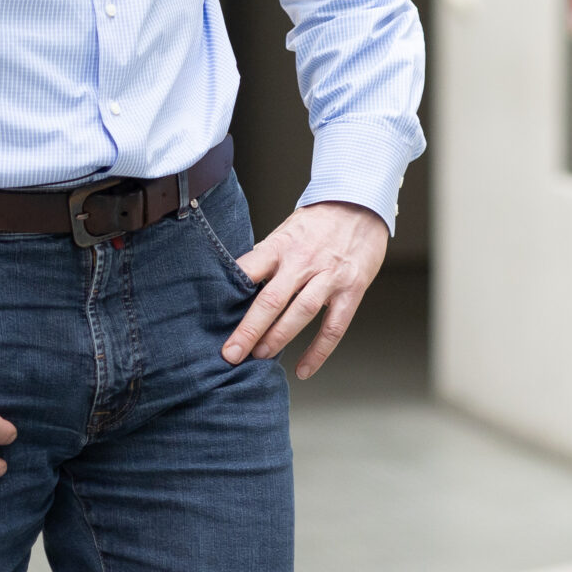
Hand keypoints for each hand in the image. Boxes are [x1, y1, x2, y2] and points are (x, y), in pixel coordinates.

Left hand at [222, 200, 387, 378]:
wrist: (361, 203)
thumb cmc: (318, 221)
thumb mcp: (286, 230)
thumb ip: (267, 258)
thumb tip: (238, 288)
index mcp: (281, 245)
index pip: (249, 269)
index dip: (229, 294)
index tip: (211, 316)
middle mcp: (303, 261)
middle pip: (272, 299)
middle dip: (249, 330)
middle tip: (230, 354)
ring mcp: (329, 276)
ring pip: (300, 313)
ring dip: (278, 339)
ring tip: (259, 357)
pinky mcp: (351, 289)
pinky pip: (334, 327)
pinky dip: (318, 351)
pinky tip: (304, 369)